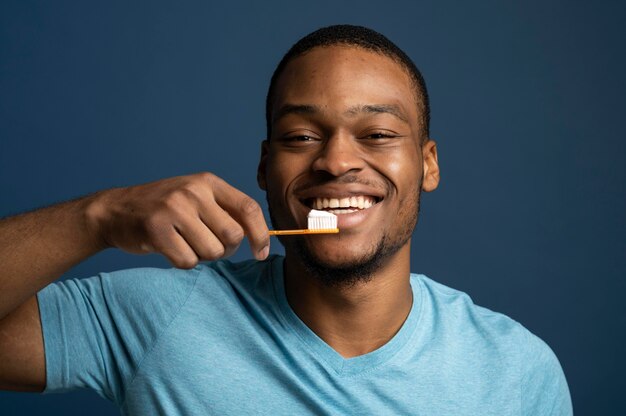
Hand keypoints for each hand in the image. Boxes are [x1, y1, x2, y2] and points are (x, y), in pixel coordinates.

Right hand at [87, 172, 269, 267]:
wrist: (114, 210)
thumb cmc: (164, 209)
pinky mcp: (157, 230)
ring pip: (212, 251)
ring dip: (202, 256)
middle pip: (232, 235)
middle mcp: (193, 191)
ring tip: (185, 243)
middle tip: (208, 246)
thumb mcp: (196, 197)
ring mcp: (174, 209)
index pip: (248, 208)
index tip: (261, 253)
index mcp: (208, 182)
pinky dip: (183, 262)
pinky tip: (170, 249)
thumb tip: (261, 236)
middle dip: (225, 249)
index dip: (260, 234)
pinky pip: (188, 261)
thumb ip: (225, 211)